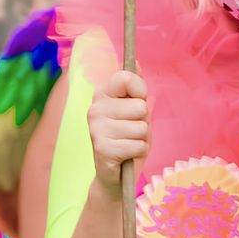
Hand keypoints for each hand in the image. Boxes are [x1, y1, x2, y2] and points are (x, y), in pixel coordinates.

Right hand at [87, 71, 148, 198]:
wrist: (116, 176)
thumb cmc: (129, 138)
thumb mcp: (136, 110)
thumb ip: (136, 87)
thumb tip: (136, 61)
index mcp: (102, 93)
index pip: (126, 77)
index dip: (141, 90)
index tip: (139, 101)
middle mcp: (95, 108)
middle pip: (140, 106)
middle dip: (144, 121)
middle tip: (131, 130)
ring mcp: (96, 128)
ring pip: (141, 127)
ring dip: (142, 139)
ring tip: (129, 143)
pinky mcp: (102, 148)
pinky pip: (138, 145)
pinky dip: (139, 152)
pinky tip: (126, 155)